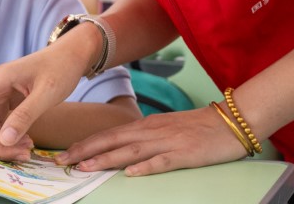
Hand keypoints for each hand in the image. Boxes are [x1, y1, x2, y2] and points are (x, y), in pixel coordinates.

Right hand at [0, 44, 87, 152]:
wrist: (71, 55)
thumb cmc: (60, 68)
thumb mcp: (47, 94)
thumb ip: (25, 116)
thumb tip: (3, 140)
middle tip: (24, 155)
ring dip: (4, 145)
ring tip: (28, 150)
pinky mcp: (7, 104)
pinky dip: (10, 139)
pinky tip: (26, 143)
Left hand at [54, 106, 250, 175]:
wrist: (231, 120)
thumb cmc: (199, 126)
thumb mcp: (166, 128)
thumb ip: (145, 137)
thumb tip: (122, 150)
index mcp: (146, 125)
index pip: (109, 134)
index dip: (85, 144)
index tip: (64, 154)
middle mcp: (152, 131)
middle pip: (112, 140)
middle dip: (85, 151)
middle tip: (62, 161)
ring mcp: (168, 142)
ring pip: (131, 150)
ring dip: (106, 159)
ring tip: (85, 167)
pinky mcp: (185, 154)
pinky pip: (162, 161)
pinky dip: (146, 167)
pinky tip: (131, 173)